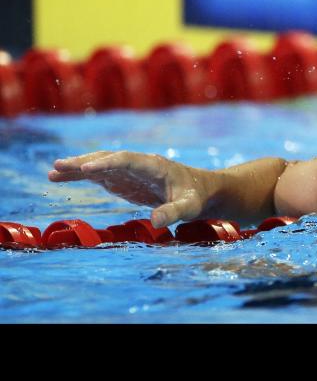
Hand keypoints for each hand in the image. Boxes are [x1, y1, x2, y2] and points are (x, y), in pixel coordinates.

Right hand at [49, 151, 212, 228]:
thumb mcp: (189, 207)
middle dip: (84, 162)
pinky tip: (61, 178)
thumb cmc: (196, 197)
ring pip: (100, 165)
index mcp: (154, 166)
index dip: (107, 163)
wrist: (200, 191)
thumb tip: (157, 221)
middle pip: (108, 159)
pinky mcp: (124, 180)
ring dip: (77, 168)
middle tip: (59, 165)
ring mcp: (130, 172)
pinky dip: (81, 176)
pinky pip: (100, 176)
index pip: (127, 160)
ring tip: (53, 172)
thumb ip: (174, 212)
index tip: (86, 169)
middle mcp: (139, 164)